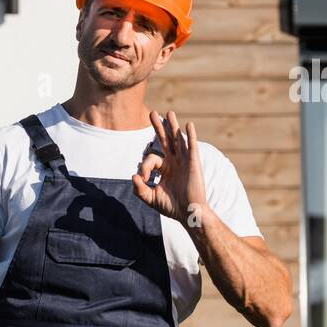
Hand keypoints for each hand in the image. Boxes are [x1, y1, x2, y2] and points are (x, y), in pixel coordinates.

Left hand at [133, 110, 209, 227]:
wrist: (188, 214)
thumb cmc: (171, 207)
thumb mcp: (150, 198)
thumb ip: (140, 189)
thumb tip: (132, 176)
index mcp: (165, 168)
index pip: (151, 158)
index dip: (144, 166)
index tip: (143, 178)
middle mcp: (174, 162)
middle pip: (166, 140)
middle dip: (159, 127)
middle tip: (152, 113)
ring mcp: (184, 161)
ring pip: (178, 140)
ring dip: (173, 126)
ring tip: (169, 113)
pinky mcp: (193, 164)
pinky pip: (192, 146)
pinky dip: (190, 135)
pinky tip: (188, 125)